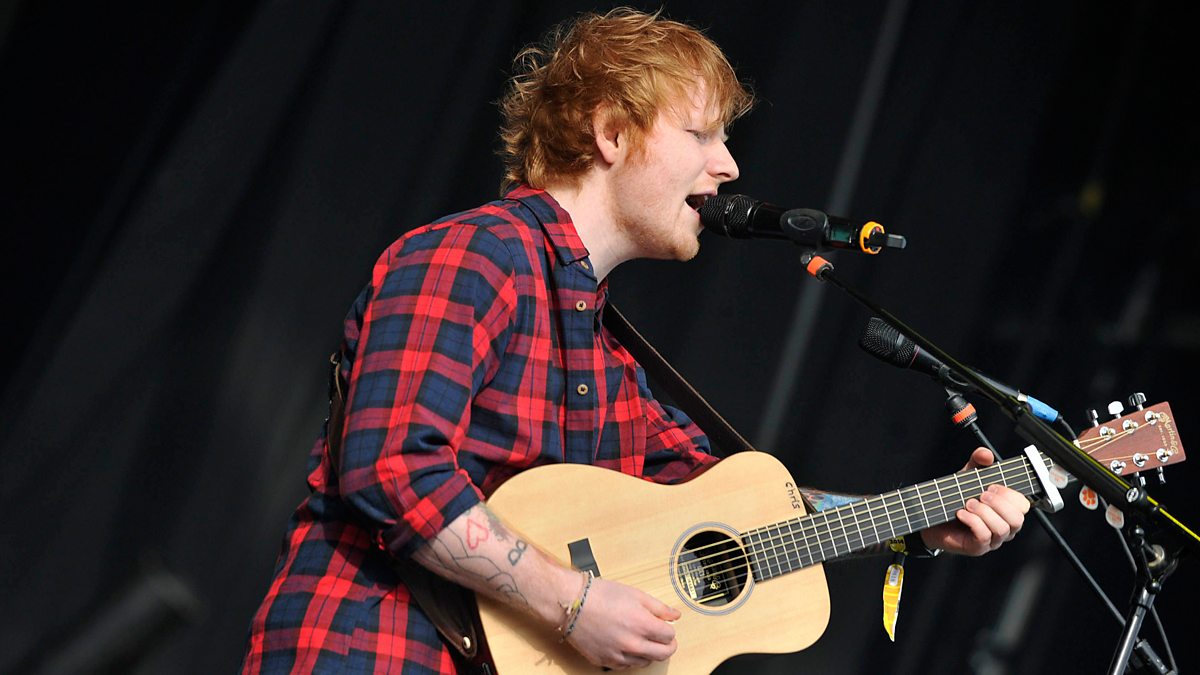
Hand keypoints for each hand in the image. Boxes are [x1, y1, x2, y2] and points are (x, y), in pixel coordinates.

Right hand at [565, 577, 679, 668]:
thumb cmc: (600, 595)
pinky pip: (627, 666)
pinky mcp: (605, 661)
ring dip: (649, 652)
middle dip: (667, 646)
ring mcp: (619, 655)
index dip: (669, 629)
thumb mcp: (635, 594)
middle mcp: (633, 644)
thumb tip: (675, 615)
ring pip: (646, 662)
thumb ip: (659, 607)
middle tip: (663, 638)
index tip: (665, 626)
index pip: (670, 637)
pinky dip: (631, 657)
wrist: (572, 603)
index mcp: (643, 625)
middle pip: (663, 654)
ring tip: (641, 638)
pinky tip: (627, 645)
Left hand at [918, 447, 1029, 555]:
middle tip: (980, 494)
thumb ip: (977, 462)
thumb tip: (986, 454)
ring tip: (967, 503)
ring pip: (1002, 529)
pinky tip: (961, 513)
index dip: (1010, 494)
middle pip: (1017, 519)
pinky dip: (973, 521)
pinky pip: (984, 536)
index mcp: (1006, 510)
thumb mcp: (967, 476)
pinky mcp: (978, 548)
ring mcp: (992, 540)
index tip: (991, 485)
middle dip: (999, 504)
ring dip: (984, 512)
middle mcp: (1004, 527)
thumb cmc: (955, 497)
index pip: (1023, 505)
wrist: (931, 515)